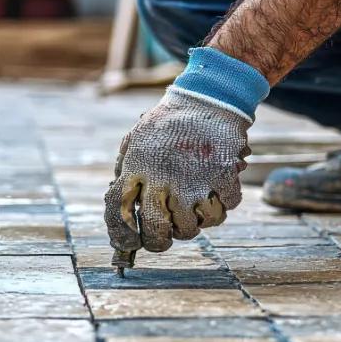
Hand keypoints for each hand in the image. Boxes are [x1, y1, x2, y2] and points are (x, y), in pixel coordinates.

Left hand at [104, 89, 252, 254]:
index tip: (129, 245)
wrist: (207, 96)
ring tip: (192, 215)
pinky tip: (216, 198)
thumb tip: (120, 203)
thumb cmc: (170, 120)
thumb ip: (126, 168)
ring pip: (191, 227)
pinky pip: (222, 211)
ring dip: (192, 227)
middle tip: (164, 241)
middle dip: (158, 243)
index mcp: (136, 167)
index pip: (118, 211)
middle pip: (156, 229)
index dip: (120, 235)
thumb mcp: (137, 138)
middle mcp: (162, 178)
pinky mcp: (221, 177)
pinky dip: (221, 208)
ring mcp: (193, 180)